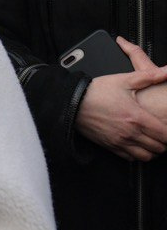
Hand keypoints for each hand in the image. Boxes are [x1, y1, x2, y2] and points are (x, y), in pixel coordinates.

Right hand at [75, 37, 166, 160]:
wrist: (72, 102)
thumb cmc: (97, 91)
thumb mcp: (124, 80)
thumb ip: (149, 76)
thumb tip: (165, 71)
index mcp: (137, 118)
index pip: (165, 135)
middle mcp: (130, 133)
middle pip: (158, 148)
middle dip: (164, 142)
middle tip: (163, 134)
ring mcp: (119, 141)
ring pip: (146, 156)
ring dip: (153, 151)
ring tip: (152, 142)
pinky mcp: (110, 145)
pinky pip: (130, 158)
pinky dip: (137, 154)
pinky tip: (137, 145)